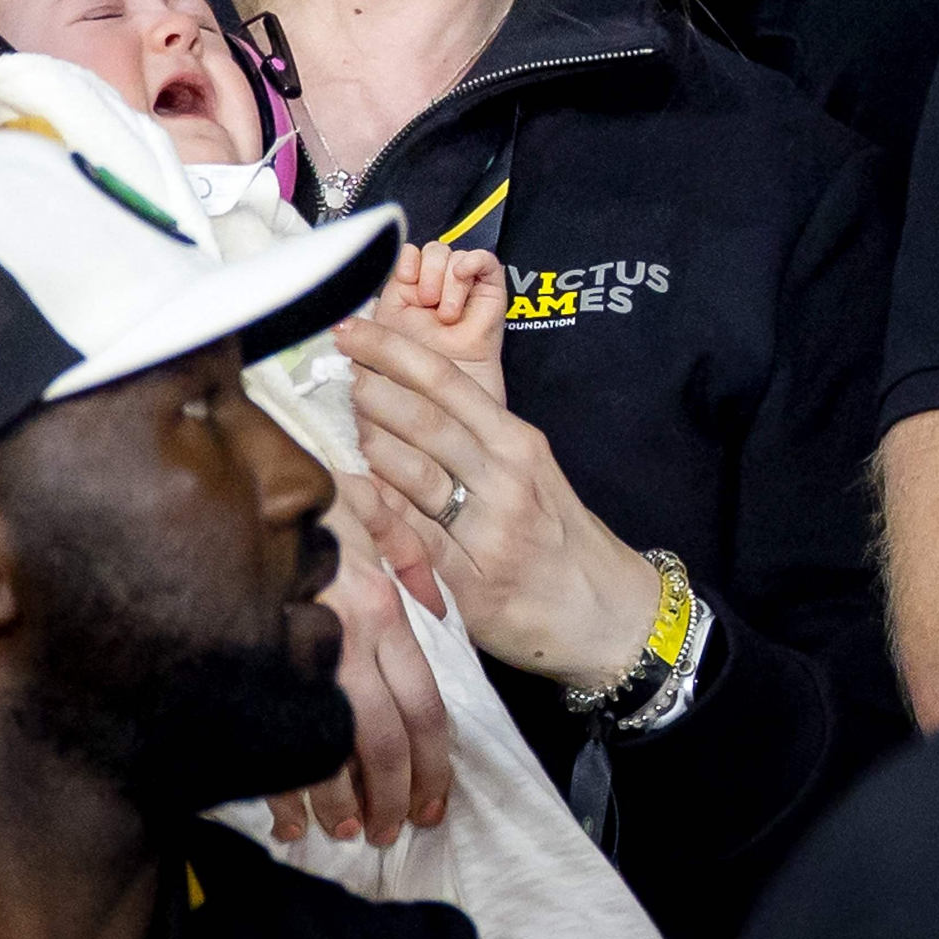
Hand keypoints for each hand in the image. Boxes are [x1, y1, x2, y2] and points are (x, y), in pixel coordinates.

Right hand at [263, 486, 453, 846]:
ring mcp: (295, 658)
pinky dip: (280, 791)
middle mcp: (348, 640)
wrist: (222, 493)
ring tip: (342, 832)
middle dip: (390, 797)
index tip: (432, 804)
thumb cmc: (299, 501)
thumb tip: (435, 605)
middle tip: (388, 832)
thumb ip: (410, 555)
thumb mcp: (369, 508)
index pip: (425, 706)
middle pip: (384, 742)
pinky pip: (271, 742)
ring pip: (328, 753)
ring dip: (337, 804)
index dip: (433, 764)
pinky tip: (285, 819)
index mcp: (383, 609)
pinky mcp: (249, 669)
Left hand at [338, 316, 664, 691]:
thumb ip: (478, 443)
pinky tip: (348, 494)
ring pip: (415, 475)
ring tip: (340, 424)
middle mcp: (506, 478)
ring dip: (369, 445)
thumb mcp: (532, 473)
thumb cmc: (558, 536)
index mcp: (519, 443)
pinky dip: (377, 515)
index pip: (448, 383)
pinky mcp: (472, 581)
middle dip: (372, 389)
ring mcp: (490, 529)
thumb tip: (406, 406)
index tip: (355, 328)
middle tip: (335, 368)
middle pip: (427, 421)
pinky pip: (413, 540)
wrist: (603, 611)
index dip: (395, 351)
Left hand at [369, 242, 506, 404]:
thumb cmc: (415, 372)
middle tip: (428, 303)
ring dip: (448, 279)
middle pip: (432, 250)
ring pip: (455, 254)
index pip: (408, 256)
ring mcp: (466, 289)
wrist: (449, 394)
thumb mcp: (382, 333)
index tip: (405, 279)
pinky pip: (486, 259)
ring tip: (448, 312)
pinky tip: (464, 276)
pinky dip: (473, 260)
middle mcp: (438, 289)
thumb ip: (369, 309)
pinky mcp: (491, 293)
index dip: (406, 262)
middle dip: (427, 273)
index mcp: (409, 294)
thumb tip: (357, 289)